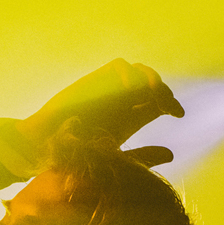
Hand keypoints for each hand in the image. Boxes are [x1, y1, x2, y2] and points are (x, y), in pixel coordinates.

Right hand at [16, 59, 184, 147]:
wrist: (46, 145)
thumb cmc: (76, 156)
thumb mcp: (116, 158)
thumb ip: (144, 155)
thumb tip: (172, 154)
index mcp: (131, 119)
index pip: (159, 103)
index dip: (171, 104)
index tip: (178, 114)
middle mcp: (122, 102)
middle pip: (152, 84)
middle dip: (163, 91)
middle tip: (168, 105)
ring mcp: (108, 90)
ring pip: (139, 71)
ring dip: (151, 78)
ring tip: (155, 92)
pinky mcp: (93, 81)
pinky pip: (119, 66)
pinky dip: (130, 73)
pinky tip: (133, 88)